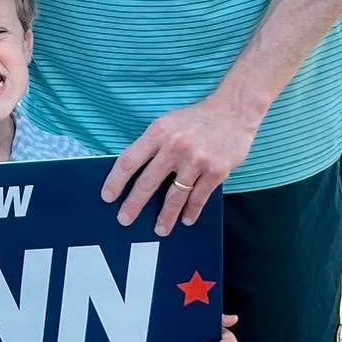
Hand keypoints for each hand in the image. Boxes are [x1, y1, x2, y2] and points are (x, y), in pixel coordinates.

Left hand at [101, 90, 260, 234]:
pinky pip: (199, 197)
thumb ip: (153, 144)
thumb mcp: (168, 123)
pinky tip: (186, 219)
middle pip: (148, 182)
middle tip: (124, 220)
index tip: (108, 197)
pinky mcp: (215, 171)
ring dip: (165, 216)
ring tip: (159, 230)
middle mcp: (175, 146)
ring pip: (174, 196)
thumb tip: (134, 172)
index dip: (116, 180)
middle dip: (134, 204)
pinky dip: (191, 211)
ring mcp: (195, 160)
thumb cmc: (196, 119)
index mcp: (158, 132)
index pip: (130, 160)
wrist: (233, 111)